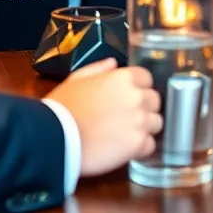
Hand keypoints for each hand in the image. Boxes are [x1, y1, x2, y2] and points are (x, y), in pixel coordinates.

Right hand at [46, 59, 162, 176]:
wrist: (55, 137)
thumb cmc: (63, 106)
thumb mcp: (77, 79)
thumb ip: (98, 69)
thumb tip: (114, 63)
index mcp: (124, 78)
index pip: (147, 79)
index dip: (138, 88)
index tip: (128, 98)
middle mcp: (137, 97)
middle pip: (155, 101)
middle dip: (144, 108)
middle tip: (127, 118)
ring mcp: (140, 121)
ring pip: (157, 123)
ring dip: (145, 128)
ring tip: (127, 135)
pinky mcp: (137, 145)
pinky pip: (150, 146)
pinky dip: (141, 148)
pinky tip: (126, 149)